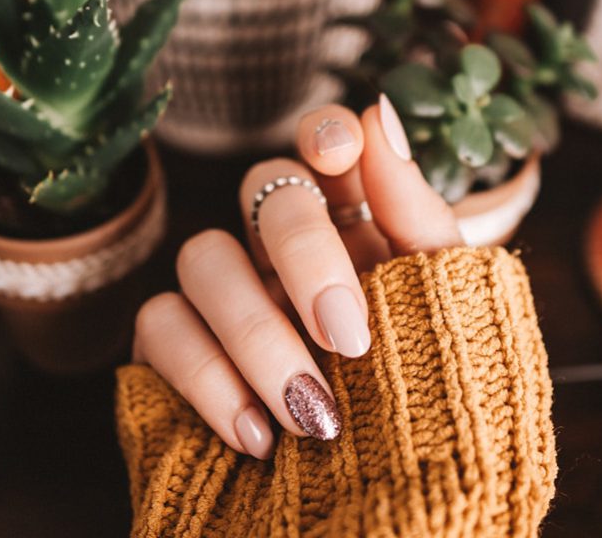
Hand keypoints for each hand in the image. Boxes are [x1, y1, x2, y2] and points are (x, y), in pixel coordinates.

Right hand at [132, 96, 462, 458]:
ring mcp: (227, 290)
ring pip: (201, 255)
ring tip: (312, 413)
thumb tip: (380, 114)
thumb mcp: (441, 296)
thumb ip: (413, 211)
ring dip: (256, 332)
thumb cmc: (429, 377)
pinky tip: (259, 436)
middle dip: (302, 252)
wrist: (396, 487)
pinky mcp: (178, 343)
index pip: (322, 142)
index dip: (324, 131)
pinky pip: (160, 326)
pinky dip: (208, 379)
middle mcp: (280, 242)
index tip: (339, 155)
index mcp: (351, 218)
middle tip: (346, 335)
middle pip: (262, 188)